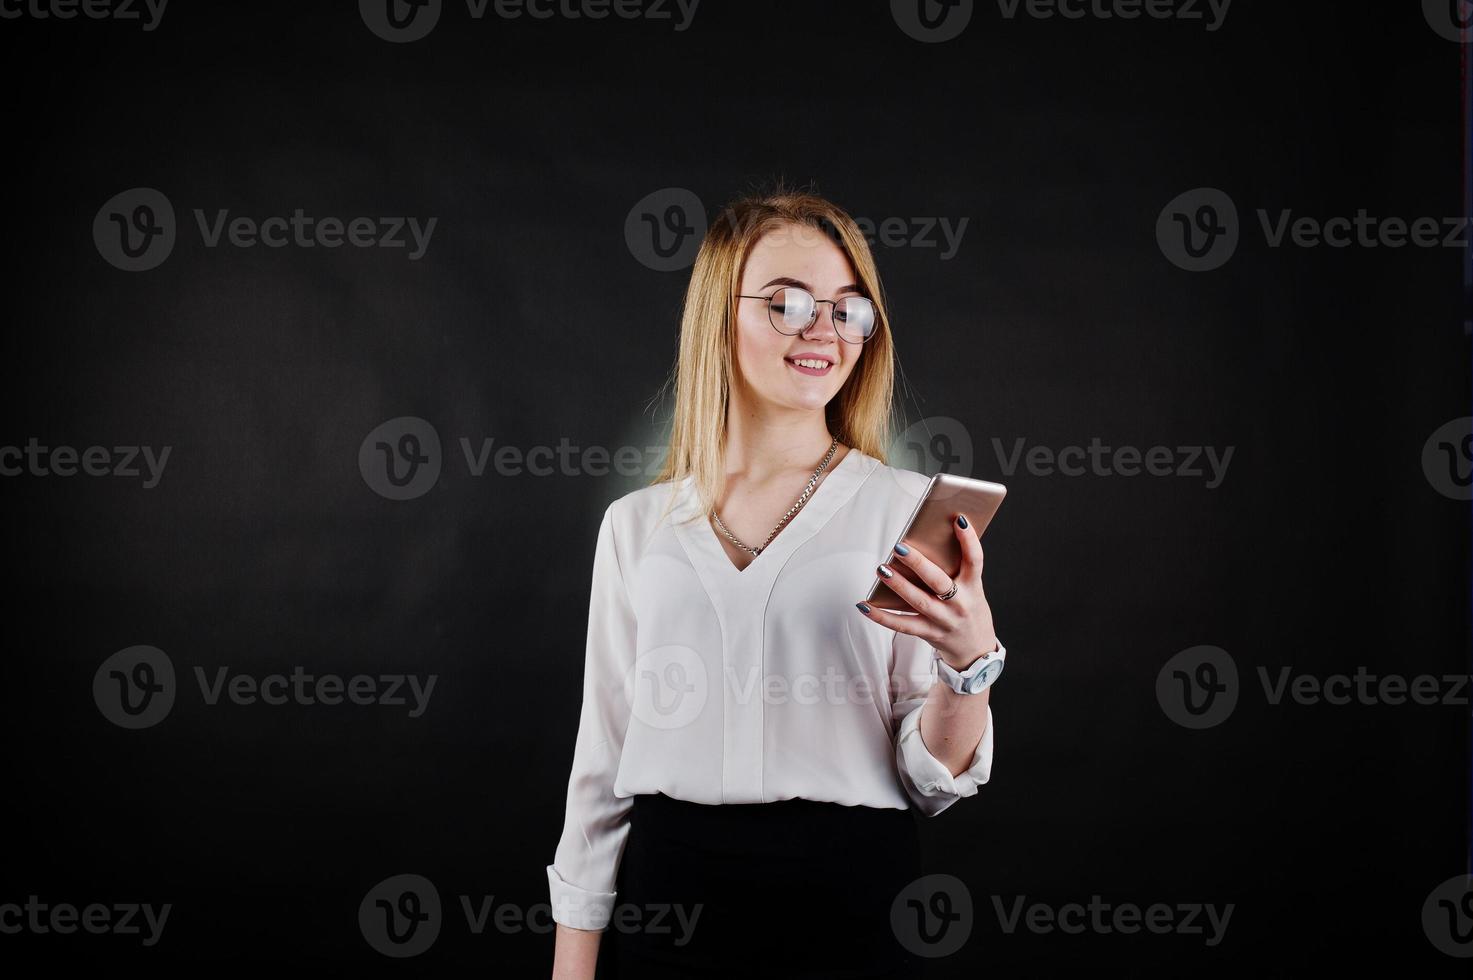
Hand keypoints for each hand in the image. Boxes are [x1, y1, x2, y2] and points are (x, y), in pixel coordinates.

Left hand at [856, 512, 997, 670]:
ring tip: (881, 569)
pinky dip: (881, 616)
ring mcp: (944, 620)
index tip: (958, 520)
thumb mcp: (972, 588)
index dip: (968, 540)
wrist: (976, 648)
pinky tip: (864, 604)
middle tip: (899, 548)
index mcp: (974, 587)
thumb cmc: (969, 607)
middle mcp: (960, 604)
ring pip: (919, 602)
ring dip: (898, 585)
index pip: (975, 560)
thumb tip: (928, 539)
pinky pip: (902, 625)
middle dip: (918, 564)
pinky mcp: (929, 633)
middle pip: (938, 581)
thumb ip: (954, 569)